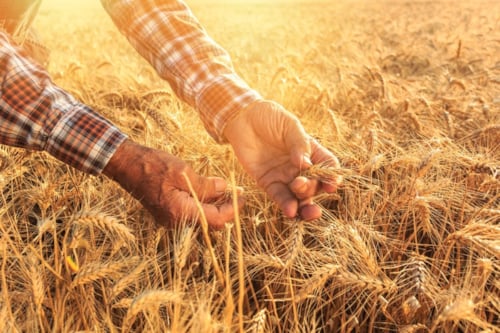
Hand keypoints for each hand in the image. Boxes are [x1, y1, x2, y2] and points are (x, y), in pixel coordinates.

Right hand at [103, 139, 241, 228]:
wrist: (126, 165)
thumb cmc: (152, 166)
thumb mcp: (183, 172)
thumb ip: (206, 185)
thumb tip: (225, 189)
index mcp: (181, 213)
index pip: (216, 220)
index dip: (233, 210)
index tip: (243, 197)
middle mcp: (176, 221)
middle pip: (210, 223)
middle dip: (226, 210)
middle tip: (238, 194)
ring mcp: (170, 219)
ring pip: (201, 218)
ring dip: (215, 207)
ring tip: (227, 191)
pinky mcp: (168, 213)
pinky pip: (191, 213)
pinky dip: (203, 204)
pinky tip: (210, 191)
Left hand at [224, 100, 341, 219]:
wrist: (243, 117)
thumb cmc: (269, 117)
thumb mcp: (289, 125)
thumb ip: (299, 144)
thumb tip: (305, 165)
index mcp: (311, 151)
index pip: (328, 167)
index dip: (332, 177)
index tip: (332, 183)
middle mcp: (300, 167)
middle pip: (314, 185)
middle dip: (312, 189)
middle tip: (301, 183)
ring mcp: (285, 176)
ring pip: (299, 197)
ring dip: (303, 204)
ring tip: (301, 207)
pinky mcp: (268, 182)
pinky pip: (279, 197)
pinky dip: (286, 206)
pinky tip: (291, 211)